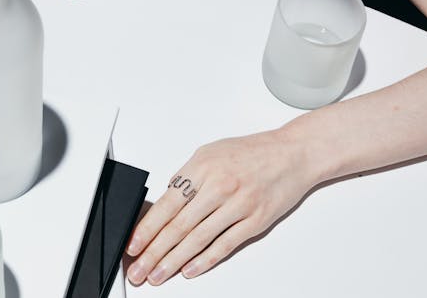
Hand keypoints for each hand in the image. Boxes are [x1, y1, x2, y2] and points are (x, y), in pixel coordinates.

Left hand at [125, 129, 316, 284]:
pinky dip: (205, 260)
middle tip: (139, 269)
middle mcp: (219, 186)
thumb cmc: (252, 152)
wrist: (293, 153)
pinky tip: (189, 270)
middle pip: (179, 226)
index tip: (133, 245)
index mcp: (202, 168)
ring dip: (174, 261)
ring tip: (158, 275)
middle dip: (154, 252)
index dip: (147, 229)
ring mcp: (238, 205)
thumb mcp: (210, 152)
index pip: (166, 204)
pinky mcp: (256, 220)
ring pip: (198, 239)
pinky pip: (225, 245)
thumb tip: (166, 200)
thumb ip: (187, 177)